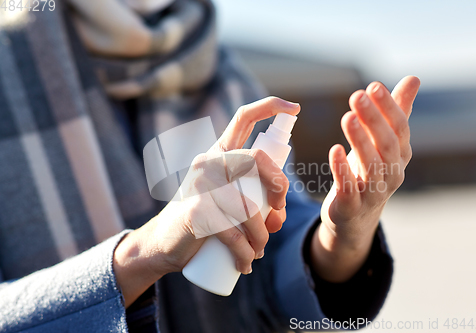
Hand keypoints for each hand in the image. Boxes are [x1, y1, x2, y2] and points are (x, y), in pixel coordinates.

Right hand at [113, 97, 299, 306]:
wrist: (165, 243)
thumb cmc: (205, 220)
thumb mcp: (232, 204)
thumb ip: (256, 202)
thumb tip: (278, 217)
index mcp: (220, 153)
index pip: (244, 117)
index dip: (270, 107)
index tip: (295, 108)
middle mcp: (209, 161)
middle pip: (257, 159)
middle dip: (279, 188)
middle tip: (277, 216)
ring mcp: (201, 184)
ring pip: (250, 207)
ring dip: (262, 237)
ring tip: (258, 251)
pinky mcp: (196, 210)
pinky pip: (234, 232)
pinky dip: (246, 253)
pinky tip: (245, 264)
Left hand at [311, 76, 419, 281]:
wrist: (355, 216)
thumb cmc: (368, 170)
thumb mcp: (382, 142)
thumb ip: (397, 111)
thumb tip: (414, 78)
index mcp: (400, 154)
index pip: (400, 128)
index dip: (389, 107)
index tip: (373, 86)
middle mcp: (392, 173)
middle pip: (387, 145)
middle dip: (374, 119)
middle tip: (358, 96)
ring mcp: (374, 192)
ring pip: (371, 166)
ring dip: (360, 141)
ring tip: (348, 117)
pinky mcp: (352, 206)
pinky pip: (349, 188)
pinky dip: (342, 169)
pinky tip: (335, 150)